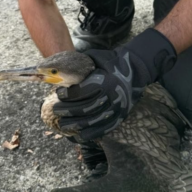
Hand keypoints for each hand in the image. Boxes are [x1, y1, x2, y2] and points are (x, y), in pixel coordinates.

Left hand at [53, 28, 176, 140]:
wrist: (135, 69)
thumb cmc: (111, 62)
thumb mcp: (97, 57)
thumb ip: (81, 64)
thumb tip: (59, 71)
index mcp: (106, 81)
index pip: (83, 91)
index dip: (69, 95)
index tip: (58, 94)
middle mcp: (112, 96)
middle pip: (86, 108)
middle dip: (68, 111)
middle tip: (55, 110)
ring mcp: (117, 108)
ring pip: (93, 121)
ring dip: (75, 124)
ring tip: (62, 124)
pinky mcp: (121, 116)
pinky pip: (105, 129)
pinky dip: (92, 133)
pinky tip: (80, 135)